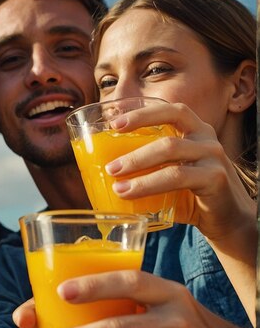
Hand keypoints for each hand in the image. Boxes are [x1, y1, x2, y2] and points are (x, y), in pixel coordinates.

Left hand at [15, 271, 256, 327]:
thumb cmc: (169, 327)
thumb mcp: (149, 309)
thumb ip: (103, 306)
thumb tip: (27, 315)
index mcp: (160, 287)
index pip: (128, 277)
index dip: (94, 280)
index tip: (60, 288)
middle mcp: (171, 306)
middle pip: (125, 301)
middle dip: (86, 304)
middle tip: (54, 311)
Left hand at [105, 102, 254, 241]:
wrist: (227, 218)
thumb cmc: (190, 193)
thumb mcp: (169, 172)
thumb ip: (146, 166)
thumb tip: (101, 170)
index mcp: (194, 130)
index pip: (170, 110)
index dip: (142, 113)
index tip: (113, 123)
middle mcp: (205, 137)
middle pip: (169, 127)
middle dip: (134, 146)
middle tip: (110, 166)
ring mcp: (213, 156)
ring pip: (170, 151)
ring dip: (138, 165)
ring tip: (116, 184)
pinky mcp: (215, 178)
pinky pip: (179, 177)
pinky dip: (151, 185)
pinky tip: (132, 195)